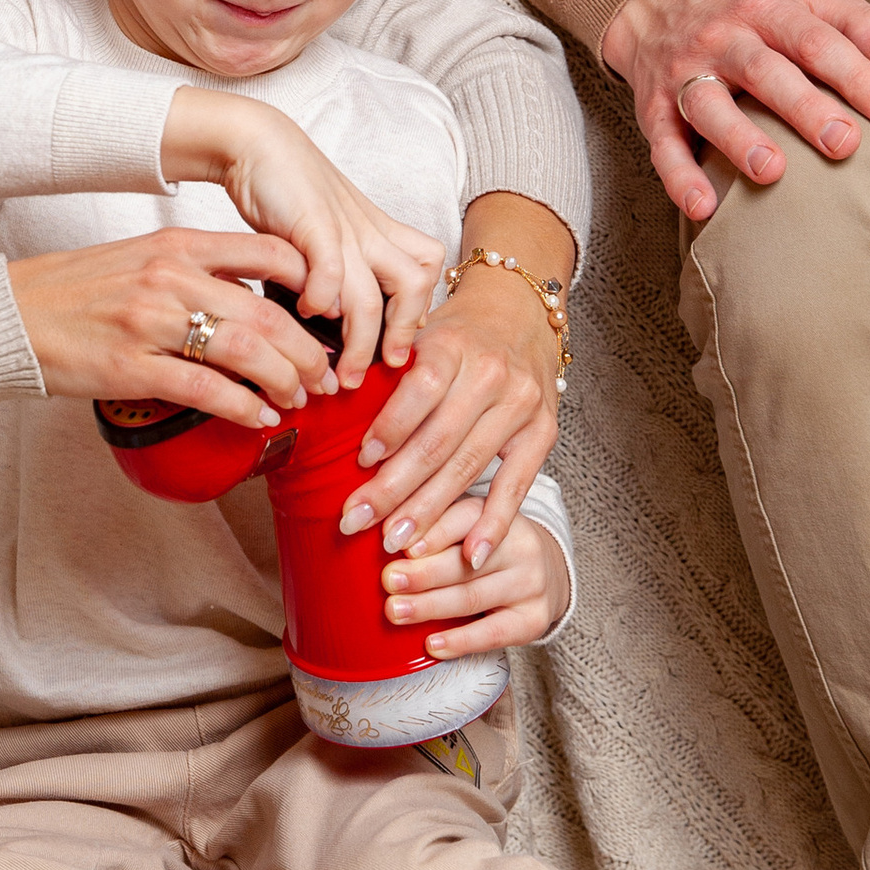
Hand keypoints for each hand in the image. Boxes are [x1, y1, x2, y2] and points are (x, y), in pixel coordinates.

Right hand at [6, 227, 326, 423]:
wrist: (11, 315)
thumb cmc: (75, 290)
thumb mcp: (140, 257)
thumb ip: (195, 270)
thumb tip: (250, 297)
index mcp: (176, 245)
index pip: (268, 252)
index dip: (312, 285)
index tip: (329, 314)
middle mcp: (169, 277)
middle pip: (267, 313)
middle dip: (308, 350)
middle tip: (325, 375)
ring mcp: (150, 322)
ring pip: (245, 351)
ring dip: (284, 380)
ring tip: (299, 398)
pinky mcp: (131, 366)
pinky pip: (205, 389)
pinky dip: (243, 407)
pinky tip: (259, 418)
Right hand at [168, 92, 444, 387]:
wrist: (258, 143)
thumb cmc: (287, 192)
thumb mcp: (327, 230)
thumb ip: (339, 268)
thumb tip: (336, 316)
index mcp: (379, 232)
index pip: (426, 272)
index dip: (418, 313)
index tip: (397, 347)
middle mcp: (370, 233)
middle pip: (413, 289)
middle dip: (400, 338)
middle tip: (382, 370)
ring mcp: (345, 229)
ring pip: (372, 297)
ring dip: (360, 343)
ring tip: (341, 374)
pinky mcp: (314, 223)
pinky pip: (332, 271)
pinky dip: (323, 299)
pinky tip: (306, 311)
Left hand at [340, 259, 561, 560]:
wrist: (520, 313)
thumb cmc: (455, 332)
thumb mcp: (417, 334)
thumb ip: (384, 371)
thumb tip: (327, 408)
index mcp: (452, 345)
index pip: (418, 391)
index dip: (388, 430)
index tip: (360, 464)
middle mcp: (492, 375)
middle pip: (438, 440)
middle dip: (394, 488)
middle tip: (357, 522)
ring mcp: (522, 406)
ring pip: (469, 467)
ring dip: (429, 512)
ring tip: (395, 543)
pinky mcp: (543, 433)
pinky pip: (515, 485)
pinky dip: (492, 524)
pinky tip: (470, 556)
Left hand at [380, 497, 569, 660]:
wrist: (547, 573)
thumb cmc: (487, 547)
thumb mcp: (465, 524)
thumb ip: (429, 523)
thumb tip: (381, 530)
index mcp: (498, 512)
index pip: (464, 517)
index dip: (430, 530)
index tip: (395, 541)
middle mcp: (520, 545)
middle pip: (464, 562)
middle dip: (422, 573)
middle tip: (388, 580)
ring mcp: (531, 583)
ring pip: (472, 597)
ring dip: (430, 606)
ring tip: (396, 611)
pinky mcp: (534, 619)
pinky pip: (493, 633)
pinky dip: (460, 641)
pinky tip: (432, 644)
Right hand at [600, 0, 869, 226]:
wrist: (658, 11)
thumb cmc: (752, 16)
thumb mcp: (803, 1)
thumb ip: (857, 20)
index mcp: (766, 9)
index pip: (815, 39)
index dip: (856, 74)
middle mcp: (722, 39)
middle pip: (764, 70)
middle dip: (804, 107)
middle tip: (845, 144)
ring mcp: (685, 74)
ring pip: (708, 105)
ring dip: (738, 137)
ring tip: (772, 172)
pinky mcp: (655, 111)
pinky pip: (663, 145)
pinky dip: (679, 177)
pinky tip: (703, 207)